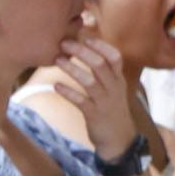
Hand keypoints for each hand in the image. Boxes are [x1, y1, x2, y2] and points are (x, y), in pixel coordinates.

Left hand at [46, 32, 137, 160]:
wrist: (118, 139)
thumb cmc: (111, 109)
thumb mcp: (113, 89)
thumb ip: (104, 72)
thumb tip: (87, 51)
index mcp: (118, 80)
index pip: (114, 57)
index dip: (100, 45)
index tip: (84, 36)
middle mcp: (113, 88)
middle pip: (100, 65)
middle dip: (82, 52)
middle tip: (64, 43)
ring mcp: (105, 102)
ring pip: (90, 81)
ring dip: (72, 69)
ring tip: (57, 60)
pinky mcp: (94, 115)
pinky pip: (81, 101)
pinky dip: (68, 93)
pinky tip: (56, 86)